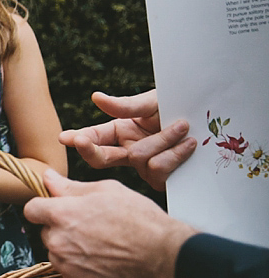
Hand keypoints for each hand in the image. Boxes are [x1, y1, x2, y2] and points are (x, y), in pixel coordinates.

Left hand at [23, 170, 194, 277]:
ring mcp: (65, 265)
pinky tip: (104, 262)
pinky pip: (69, 272)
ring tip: (102, 246)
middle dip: (61, 228)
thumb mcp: (108, 191)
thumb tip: (48, 178)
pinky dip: (81, 268)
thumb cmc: (140, 220)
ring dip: (70, 249)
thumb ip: (71, 187)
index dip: (44, 207)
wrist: (163, 258)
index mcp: (62, 214)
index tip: (57, 209)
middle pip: (46, 232)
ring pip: (57, 253)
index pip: (32, 209)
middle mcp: (57, 241)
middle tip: (91, 228)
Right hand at [59, 89, 195, 190]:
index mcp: (120, 132)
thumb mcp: (153, 102)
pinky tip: (188, 144)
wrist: (213, 121)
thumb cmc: (180, 107)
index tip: (65, 138)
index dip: (79, 140)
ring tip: (183, 126)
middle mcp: (128, 151)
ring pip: (139, 158)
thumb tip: (96, 98)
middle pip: (100, 159)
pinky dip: (175, 153)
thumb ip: (125, 105)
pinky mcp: (161, 179)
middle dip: (90, 150)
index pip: (93, 138)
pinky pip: (159, 169)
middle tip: (81, 140)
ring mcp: (143, 168)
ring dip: (163, 139)